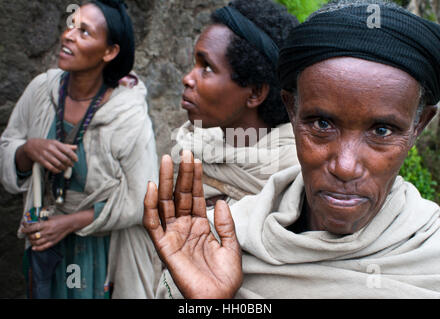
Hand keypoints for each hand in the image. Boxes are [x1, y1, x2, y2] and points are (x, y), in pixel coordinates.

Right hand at [20, 138, 77, 173]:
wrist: (30, 145)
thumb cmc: (45, 144)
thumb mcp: (55, 143)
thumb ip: (66, 146)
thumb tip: (76, 147)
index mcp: (55, 143)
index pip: (67, 150)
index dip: (73, 156)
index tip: (76, 160)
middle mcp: (51, 149)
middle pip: (63, 158)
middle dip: (69, 163)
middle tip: (71, 165)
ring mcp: (45, 155)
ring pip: (58, 164)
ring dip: (63, 167)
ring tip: (66, 168)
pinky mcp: (41, 160)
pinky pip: (51, 167)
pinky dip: (56, 170)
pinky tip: (59, 170)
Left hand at [21, 210, 93, 250]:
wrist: (70, 223)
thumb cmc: (61, 219)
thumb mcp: (50, 217)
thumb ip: (42, 221)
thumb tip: (34, 223)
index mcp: (46, 224)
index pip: (32, 228)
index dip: (25, 229)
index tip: (23, 229)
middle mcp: (47, 232)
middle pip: (33, 236)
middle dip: (28, 235)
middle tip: (27, 233)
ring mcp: (50, 238)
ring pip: (36, 243)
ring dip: (31, 241)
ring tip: (30, 239)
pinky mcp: (53, 242)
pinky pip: (43, 247)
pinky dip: (37, 248)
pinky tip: (34, 247)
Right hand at [143, 151, 242, 298]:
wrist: (218, 298)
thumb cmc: (224, 277)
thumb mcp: (231, 246)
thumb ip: (225, 223)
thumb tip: (221, 200)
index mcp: (199, 225)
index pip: (195, 196)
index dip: (195, 178)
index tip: (196, 159)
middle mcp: (184, 227)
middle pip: (179, 195)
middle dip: (181, 173)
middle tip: (183, 151)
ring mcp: (172, 235)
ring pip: (165, 203)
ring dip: (166, 181)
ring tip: (168, 160)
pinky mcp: (163, 246)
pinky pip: (152, 223)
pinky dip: (150, 205)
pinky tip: (153, 187)